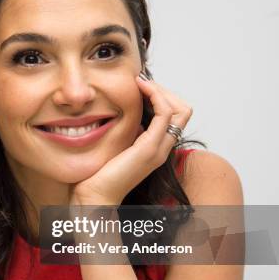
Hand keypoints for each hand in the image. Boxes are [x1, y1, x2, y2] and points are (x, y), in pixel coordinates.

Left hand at [69, 75, 192, 205]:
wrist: (95, 196)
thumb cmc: (100, 173)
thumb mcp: (119, 144)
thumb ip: (129, 131)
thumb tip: (129, 113)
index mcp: (157, 147)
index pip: (176, 115)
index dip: (162, 97)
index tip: (141, 87)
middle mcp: (163, 148)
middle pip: (183, 110)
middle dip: (164, 91)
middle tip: (141, 82)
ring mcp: (159, 149)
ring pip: (179, 109)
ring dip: (160, 90)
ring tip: (140, 82)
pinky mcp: (149, 148)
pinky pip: (164, 113)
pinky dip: (155, 95)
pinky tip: (138, 87)